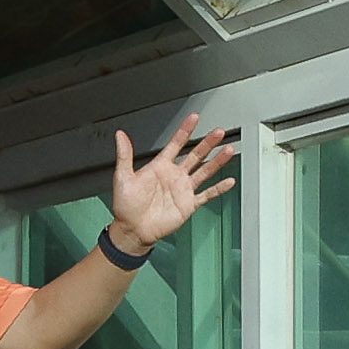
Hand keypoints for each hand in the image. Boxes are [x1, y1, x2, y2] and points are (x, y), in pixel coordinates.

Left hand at [104, 116, 237, 252]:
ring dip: (217, 161)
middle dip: (207, 143)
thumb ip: (124, 155)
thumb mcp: (123, 177)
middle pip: (195, 155)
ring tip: (228, 150)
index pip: (176, 144)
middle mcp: (174, 176)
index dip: (185, 131)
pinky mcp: (188, 204)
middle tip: (218, 132)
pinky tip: (229, 181)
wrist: (133, 230)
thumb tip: (120, 135)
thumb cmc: (126, 206)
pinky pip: (207, 194)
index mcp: (160, 167)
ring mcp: (183, 190)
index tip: (194, 118)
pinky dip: (218, 188)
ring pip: (204, 171)